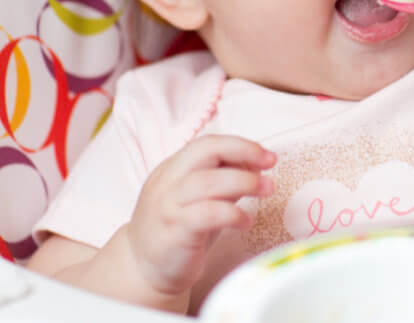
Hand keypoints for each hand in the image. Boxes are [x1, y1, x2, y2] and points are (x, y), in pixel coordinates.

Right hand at [126, 134, 275, 295]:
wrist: (143, 270)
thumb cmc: (177, 231)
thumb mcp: (198, 198)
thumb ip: (222, 180)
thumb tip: (255, 165)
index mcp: (173, 169)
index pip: (207, 143)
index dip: (240, 145)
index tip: (267, 155)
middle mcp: (167, 182)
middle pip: (204, 151)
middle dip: (243, 152)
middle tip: (270, 163)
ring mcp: (168, 207)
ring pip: (205, 181)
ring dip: (244, 181)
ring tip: (267, 189)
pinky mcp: (174, 233)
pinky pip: (205, 215)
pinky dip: (232, 214)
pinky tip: (245, 221)